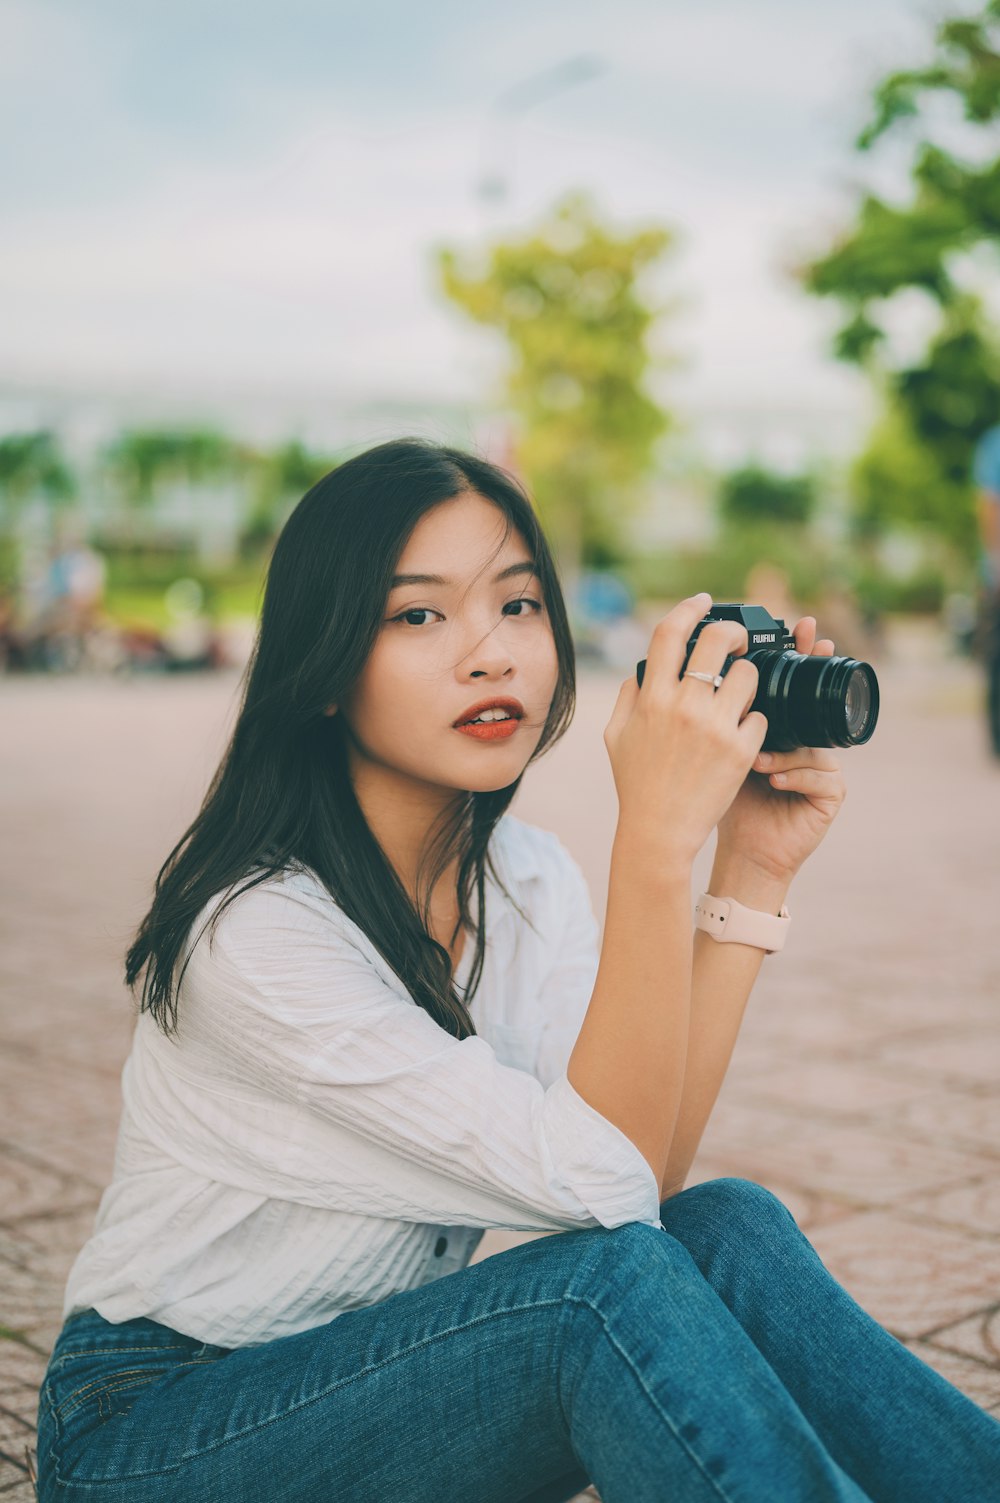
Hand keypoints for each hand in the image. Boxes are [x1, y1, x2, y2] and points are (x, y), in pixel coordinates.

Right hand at [605, 593, 766, 867]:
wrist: (659, 831)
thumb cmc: (636, 784)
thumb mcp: (616, 735)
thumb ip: (630, 695)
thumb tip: (644, 667)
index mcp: (652, 698)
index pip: (670, 632)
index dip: (689, 607)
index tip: (703, 601)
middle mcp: (684, 707)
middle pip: (718, 639)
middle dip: (733, 630)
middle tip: (737, 639)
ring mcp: (716, 728)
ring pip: (749, 675)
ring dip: (747, 677)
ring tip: (742, 693)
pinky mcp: (741, 752)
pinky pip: (761, 716)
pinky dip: (754, 720)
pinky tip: (744, 732)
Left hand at [715, 616, 847, 883]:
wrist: (742, 854)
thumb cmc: (719, 802)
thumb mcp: (706, 751)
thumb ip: (698, 714)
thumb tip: (672, 669)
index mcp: (771, 727)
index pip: (787, 683)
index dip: (797, 652)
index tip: (799, 626)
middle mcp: (802, 742)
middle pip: (813, 698)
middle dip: (812, 670)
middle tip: (811, 648)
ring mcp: (820, 767)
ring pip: (815, 742)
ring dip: (787, 748)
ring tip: (757, 759)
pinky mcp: (829, 798)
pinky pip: (824, 777)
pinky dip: (795, 776)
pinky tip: (772, 780)